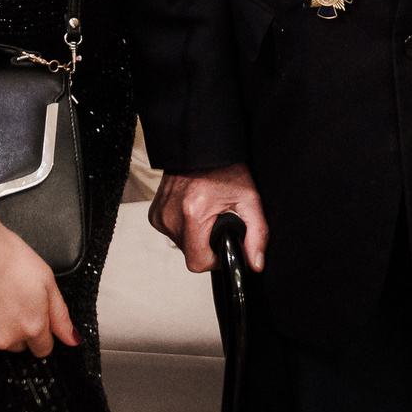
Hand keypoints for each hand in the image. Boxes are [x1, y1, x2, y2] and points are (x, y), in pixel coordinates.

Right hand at [0, 199, 77, 355]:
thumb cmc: (5, 255)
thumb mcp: (46, 279)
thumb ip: (60, 314)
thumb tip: (72, 338)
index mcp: (32, 326)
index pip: (43, 348)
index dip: (41, 331)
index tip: (33, 315)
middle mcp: (7, 338)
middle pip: (19, 345)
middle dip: (18, 328)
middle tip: (11, 298)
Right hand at [150, 163, 268, 273]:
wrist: (200, 147)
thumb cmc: (224, 169)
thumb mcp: (248, 199)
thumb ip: (256, 234)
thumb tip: (255, 263)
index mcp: (193, 215)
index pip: (199, 263)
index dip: (215, 258)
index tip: (222, 242)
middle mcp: (171, 217)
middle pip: (191, 253)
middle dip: (206, 244)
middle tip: (217, 221)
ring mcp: (160, 215)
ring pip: (181, 244)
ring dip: (195, 235)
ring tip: (206, 212)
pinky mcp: (154, 213)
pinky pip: (172, 232)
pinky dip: (184, 226)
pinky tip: (193, 209)